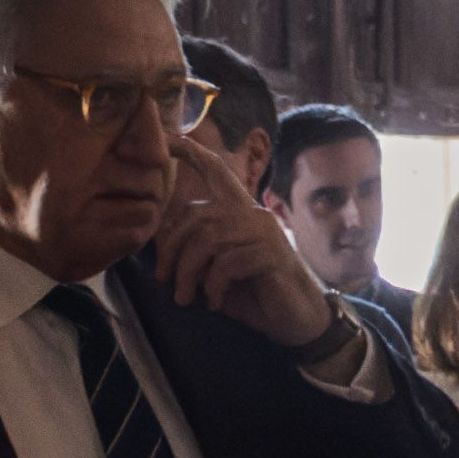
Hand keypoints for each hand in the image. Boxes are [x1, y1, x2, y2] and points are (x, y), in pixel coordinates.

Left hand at [154, 132, 333, 346]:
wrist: (297, 320)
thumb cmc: (255, 293)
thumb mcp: (217, 268)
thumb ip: (196, 249)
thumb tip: (161, 244)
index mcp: (240, 212)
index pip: (216, 172)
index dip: (191, 152)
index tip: (166, 137)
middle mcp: (253, 214)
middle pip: (197, 214)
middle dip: (171, 248)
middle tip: (164, 279)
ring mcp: (264, 233)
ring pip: (207, 240)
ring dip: (188, 273)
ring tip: (186, 299)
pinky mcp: (271, 255)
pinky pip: (226, 264)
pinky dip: (213, 287)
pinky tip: (215, 303)